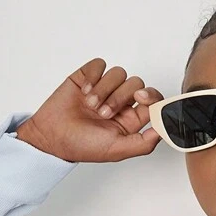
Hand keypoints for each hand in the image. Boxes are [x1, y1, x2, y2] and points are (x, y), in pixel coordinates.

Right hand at [16, 58, 163, 163]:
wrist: (52, 137)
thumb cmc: (82, 146)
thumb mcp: (117, 150)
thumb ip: (144, 143)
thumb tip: (163, 130)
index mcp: (131, 119)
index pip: (153, 100)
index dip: (152, 96)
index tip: (142, 98)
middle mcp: (120, 102)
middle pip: (136, 83)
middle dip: (120, 97)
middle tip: (104, 113)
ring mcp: (104, 88)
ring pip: (118, 73)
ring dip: (104, 90)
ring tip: (90, 106)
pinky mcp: (88, 76)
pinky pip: (100, 64)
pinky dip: (93, 77)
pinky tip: (84, 91)